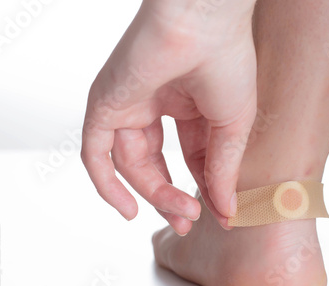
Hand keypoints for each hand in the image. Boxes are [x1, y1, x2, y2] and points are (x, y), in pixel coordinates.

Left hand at [81, 0, 256, 234]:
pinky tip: (127, 210)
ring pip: (130, 163)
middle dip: (172, 196)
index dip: (203, 187)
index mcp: (188, 106)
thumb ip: (222, 170)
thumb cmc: (227, 62)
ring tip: (181, 213)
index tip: (219, 215)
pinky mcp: (105, 104)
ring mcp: (128, 105)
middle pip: (155, 164)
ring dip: (154, 193)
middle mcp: (155, 106)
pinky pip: (96, 153)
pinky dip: (107, 184)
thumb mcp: (231, 127)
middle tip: (189, 220)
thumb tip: (227, 211)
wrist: (203, 22)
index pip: (191, 157)